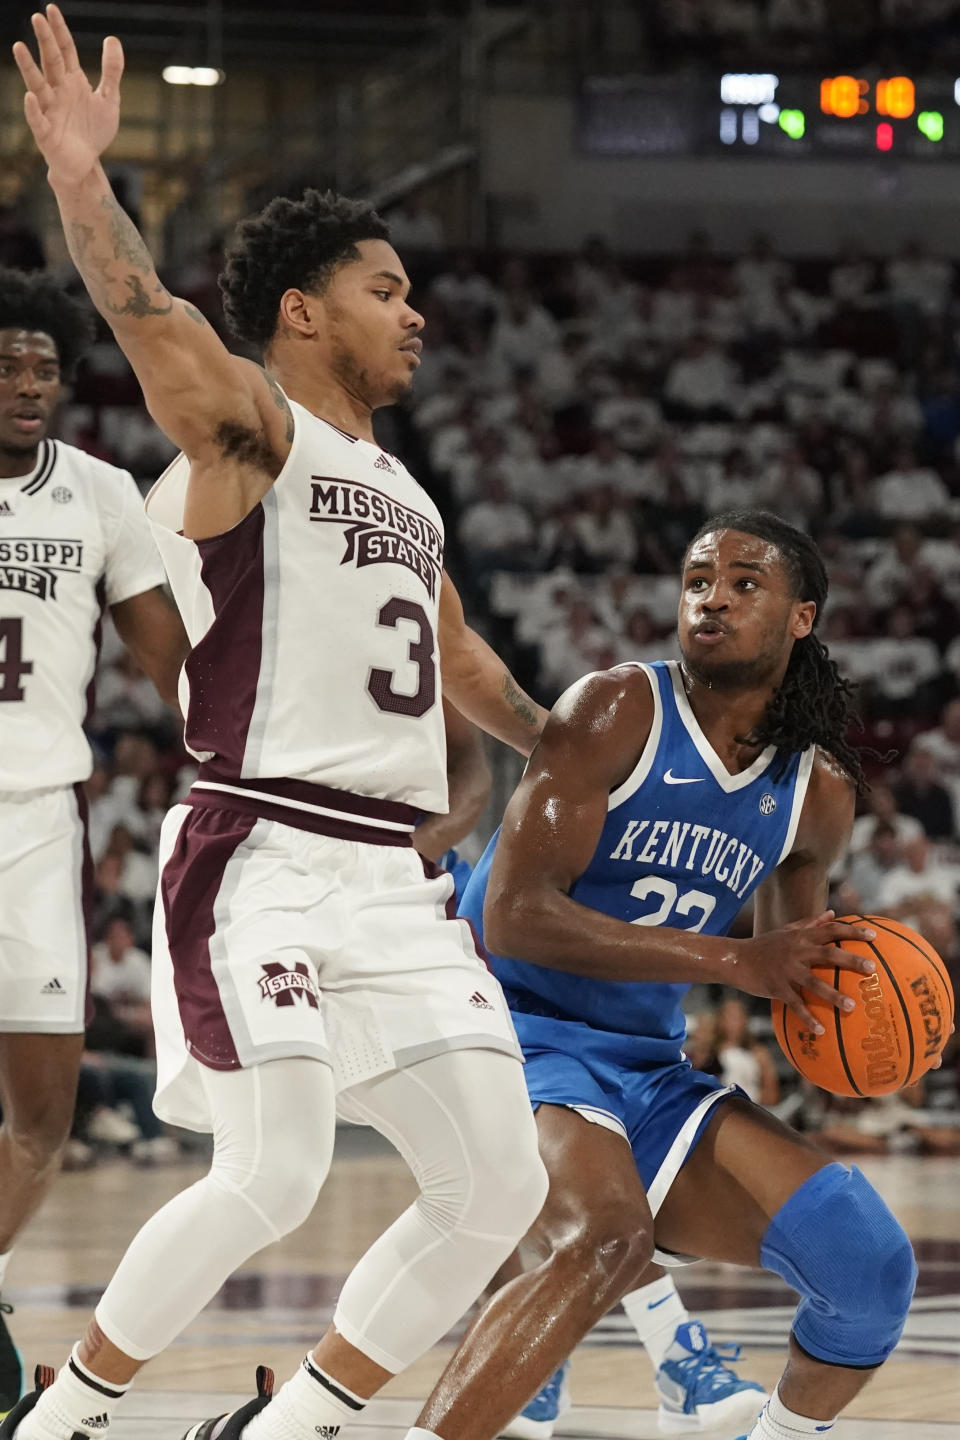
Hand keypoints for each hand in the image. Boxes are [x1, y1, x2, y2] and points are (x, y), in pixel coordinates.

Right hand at [13, 4, 122, 187]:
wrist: (86, 164)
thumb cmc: (93, 131)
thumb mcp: (109, 99)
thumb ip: (111, 71)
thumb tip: (112, 39)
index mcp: (72, 82)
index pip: (64, 51)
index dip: (59, 31)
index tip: (51, 9)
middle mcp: (58, 92)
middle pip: (50, 62)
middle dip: (44, 41)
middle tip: (37, 18)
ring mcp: (50, 111)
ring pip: (37, 85)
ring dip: (28, 67)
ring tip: (19, 47)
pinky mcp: (46, 133)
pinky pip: (38, 120)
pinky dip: (34, 109)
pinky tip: (30, 96)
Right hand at [734, 911, 876, 1033]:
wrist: (736, 959)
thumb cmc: (765, 945)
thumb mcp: (787, 930)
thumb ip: (810, 923)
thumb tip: (833, 913)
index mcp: (801, 937)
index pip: (831, 930)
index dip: (853, 931)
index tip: (874, 936)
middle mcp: (796, 951)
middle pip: (828, 954)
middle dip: (851, 960)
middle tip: (872, 969)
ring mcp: (787, 971)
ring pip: (814, 983)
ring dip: (833, 995)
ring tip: (852, 1006)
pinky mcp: (777, 988)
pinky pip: (795, 1004)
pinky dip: (807, 1018)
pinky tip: (821, 1031)